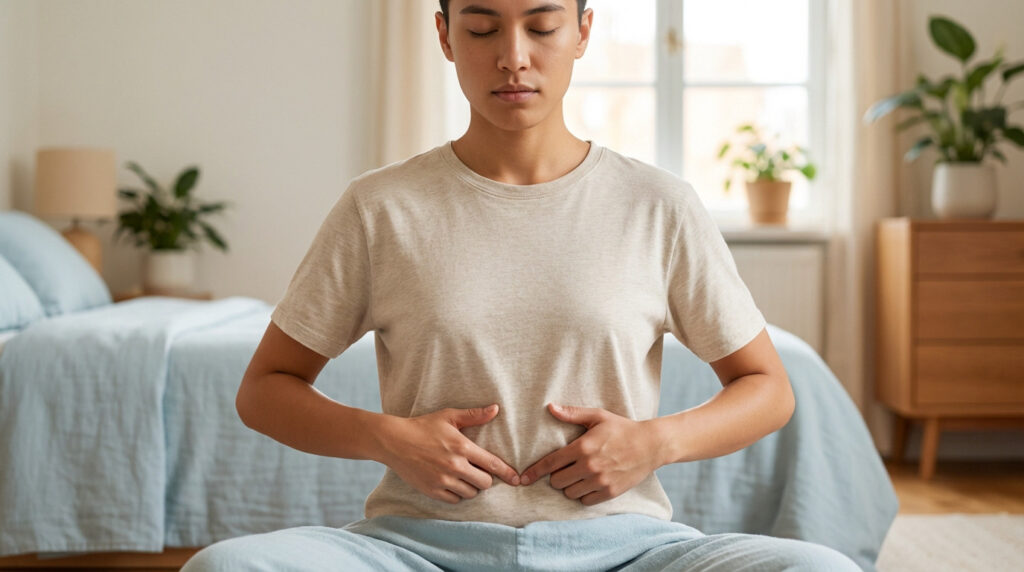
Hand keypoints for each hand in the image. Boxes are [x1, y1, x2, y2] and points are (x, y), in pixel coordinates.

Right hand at [377, 404, 520, 503]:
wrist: (394, 441)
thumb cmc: (422, 426)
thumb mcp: (448, 417)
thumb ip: (474, 415)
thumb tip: (496, 409)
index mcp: (462, 447)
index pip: (492, 465)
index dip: (507, 473)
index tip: (516, 479)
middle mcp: (455, 466)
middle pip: (484, 483)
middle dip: (485, 479)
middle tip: (478, 471)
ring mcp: (443, 480)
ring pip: (470, 493)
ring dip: (471, 487)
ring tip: (464, 476)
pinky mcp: (432, 491)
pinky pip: (454, 500)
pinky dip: (457, 494)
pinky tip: (452, 484)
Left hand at [518, 403, 662, 505]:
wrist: (650, 445)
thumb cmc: (621, 428)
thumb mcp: (597, 416)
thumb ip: (572, 414)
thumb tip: (550, 407)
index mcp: (583, 447)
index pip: (550, 463)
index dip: (534, 472)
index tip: (523, 478)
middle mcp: (589, 466)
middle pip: (557, 481)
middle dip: (556, 476)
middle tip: (566, 468)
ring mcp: (600, 481)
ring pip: (570, 492)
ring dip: (570, 486)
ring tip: (578, 475)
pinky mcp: (610, 492)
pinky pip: (585, 501)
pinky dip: (583, 494)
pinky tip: (588, 483)